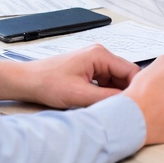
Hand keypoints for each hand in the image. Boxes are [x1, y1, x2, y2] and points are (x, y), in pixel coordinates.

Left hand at [0, 44, 138, 108]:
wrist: (29, 80)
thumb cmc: (48, 82)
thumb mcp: (79, 95)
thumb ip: (106, 98)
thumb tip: (126, 102)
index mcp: (100, 54)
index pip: (130, 70)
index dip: (135, 88)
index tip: (134, 103)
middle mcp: (100, 54)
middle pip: (124, 74)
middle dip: (125, 91)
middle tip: (122, 108)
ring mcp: (95, 61)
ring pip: (116, 79)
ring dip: (114, 93)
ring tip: (107, 106)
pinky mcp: (89, 69)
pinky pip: (106, 81)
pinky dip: (106, 92)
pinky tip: (99, 102)